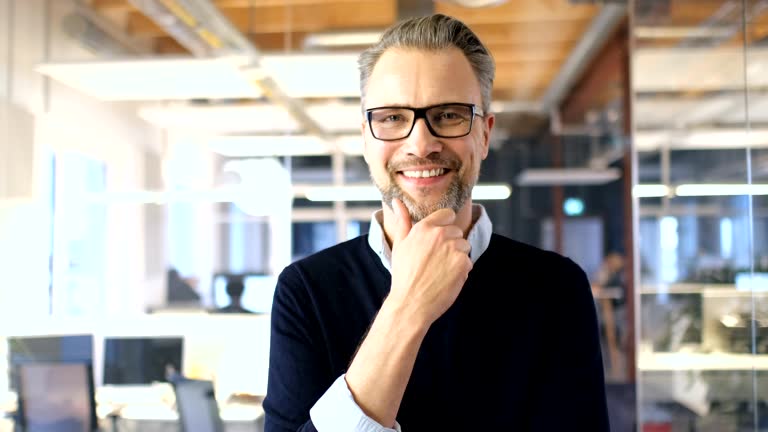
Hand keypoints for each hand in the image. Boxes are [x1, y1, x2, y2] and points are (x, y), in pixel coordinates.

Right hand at [386, 198, 472, 326]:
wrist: (411, 302)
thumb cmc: (403, 275)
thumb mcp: (400, 244)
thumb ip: (403, 220)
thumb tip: (397, 201)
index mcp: (425, 228)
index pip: (448, 215)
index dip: (445, 227)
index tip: (439, 240)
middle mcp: (440, 235)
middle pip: (457, 232)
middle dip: (451, 244)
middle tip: (435, 261)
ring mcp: (453, 248)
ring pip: (465, 247)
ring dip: (457, 257)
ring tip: (441, 270)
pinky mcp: (463, 263)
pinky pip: (468, 262)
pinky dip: (461, 271)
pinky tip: (447, 279)